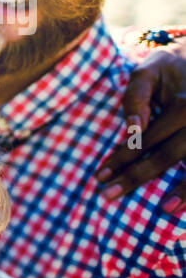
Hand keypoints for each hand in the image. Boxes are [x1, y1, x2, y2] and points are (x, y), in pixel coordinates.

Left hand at [95, 47, 185, 212]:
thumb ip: (136, 98)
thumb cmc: (172, 67)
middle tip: (109, 196)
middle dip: (137, 178)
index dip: (120, 160)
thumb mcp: (149, 70)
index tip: (99, 177)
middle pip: (167, 157)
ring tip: (164, 210)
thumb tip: (132, 131)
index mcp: (181, 107)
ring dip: (183, 191)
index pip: (144, 140)